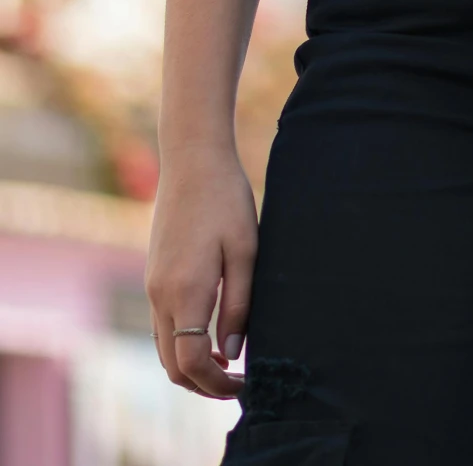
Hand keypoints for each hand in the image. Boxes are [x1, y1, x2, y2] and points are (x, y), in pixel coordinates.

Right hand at [145, 142, 258, 399]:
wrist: (192, 161)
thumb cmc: (226, 200)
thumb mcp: (246, 250)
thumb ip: (240, 304)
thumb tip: (233, 353)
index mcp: (185, 291)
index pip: (191, 363)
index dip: (216, 384)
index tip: (245, 387)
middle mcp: (160, 296)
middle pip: (173, 365)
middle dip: (203, 384)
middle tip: (239, 384)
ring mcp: (153, 287)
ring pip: (165, 348)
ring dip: (192, 365)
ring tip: (229, 364)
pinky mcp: (154, 277)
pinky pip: (162, 327)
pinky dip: (182, 344)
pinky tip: (212, 335)